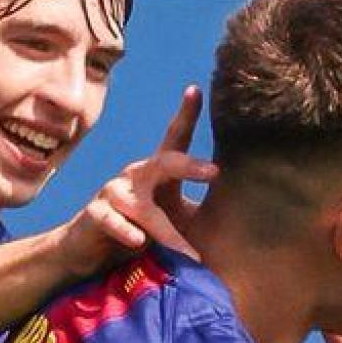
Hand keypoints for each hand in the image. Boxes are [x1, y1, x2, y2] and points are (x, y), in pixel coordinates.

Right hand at [60, 85, 216, 273]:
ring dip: (162, 228)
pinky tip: (138, 240)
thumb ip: (200, 211)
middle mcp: (136, 175)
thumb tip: (247, 210)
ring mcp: (113, 192)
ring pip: (139, 203)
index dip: (186, 114)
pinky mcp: (95, 214)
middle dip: (187, 165)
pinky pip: (109, 218)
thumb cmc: (142, 231)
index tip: (196, 90)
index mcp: (159, 172)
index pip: (174, 138)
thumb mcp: (175, 219)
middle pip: (162, 162)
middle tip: (214, 172)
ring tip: (184, 250)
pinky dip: (124, 229)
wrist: (94, 252)